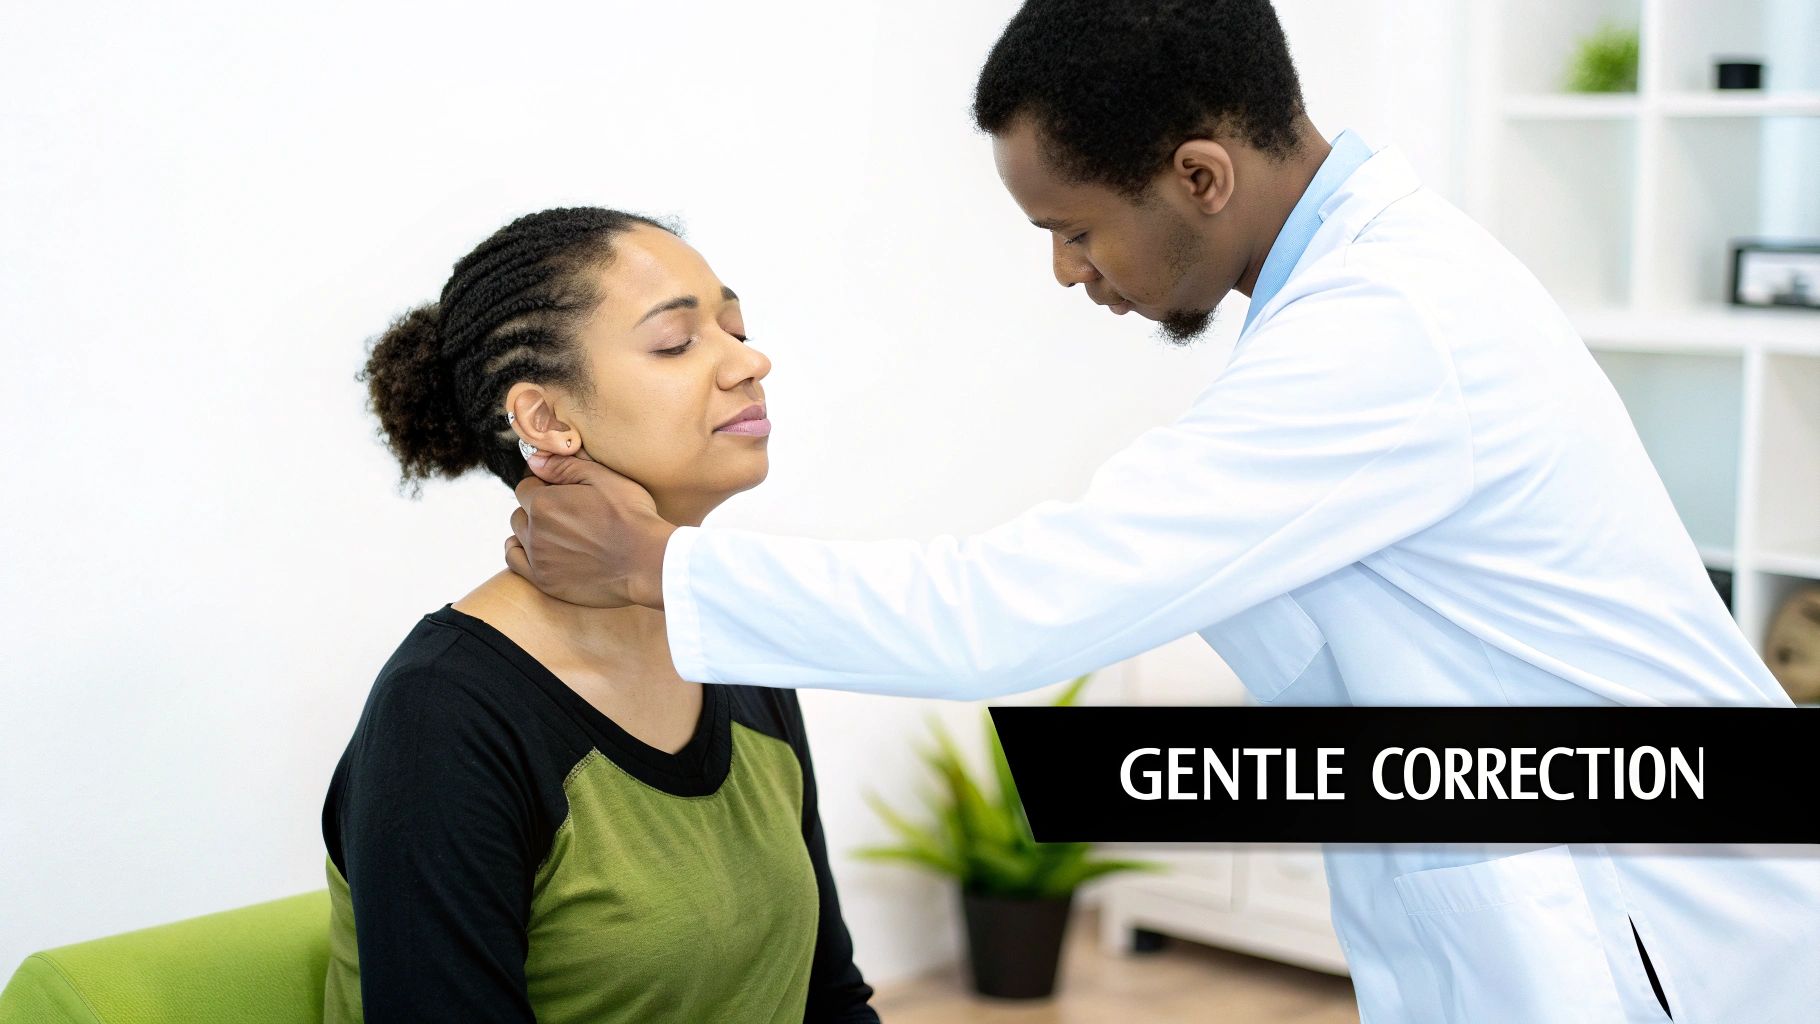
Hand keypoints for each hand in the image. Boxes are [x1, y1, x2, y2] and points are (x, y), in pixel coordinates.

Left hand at [505, 452, 675, 608]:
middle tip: (565, 512)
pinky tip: (536, 549)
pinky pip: (515, 562)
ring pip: (518, 536)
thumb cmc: (630, 517)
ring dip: (531, 530)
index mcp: (544, 503)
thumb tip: (534, 461)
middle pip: (520, 512)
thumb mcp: (603, 478)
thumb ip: (564, 466)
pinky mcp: (546, 582)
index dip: (543, 486)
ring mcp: (539, 559)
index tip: (562, 491)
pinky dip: (520, 553)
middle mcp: (535, 532)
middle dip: (536, 508)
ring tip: (558, 532)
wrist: (646, 561)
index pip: (526, 487)